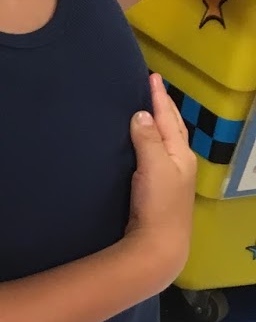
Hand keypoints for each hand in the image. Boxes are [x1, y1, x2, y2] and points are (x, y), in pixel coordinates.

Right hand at [122, 72, 195, 283]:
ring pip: (167, 141)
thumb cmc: (158, 205)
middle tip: (153, 88)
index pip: (169, 119)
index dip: (159, 98)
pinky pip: (157, 153)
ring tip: (150, 109)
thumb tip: (142, 114)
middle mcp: (179, 163)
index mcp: (180, 154)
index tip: (152, 77)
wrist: (158, 244)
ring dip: (160, 123)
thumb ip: (148, 140)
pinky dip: (152, 139)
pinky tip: (144, 143)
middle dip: (164, 107)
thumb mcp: (154, 167)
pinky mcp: (159, 188)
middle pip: (173, 128)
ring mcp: (171, 177)